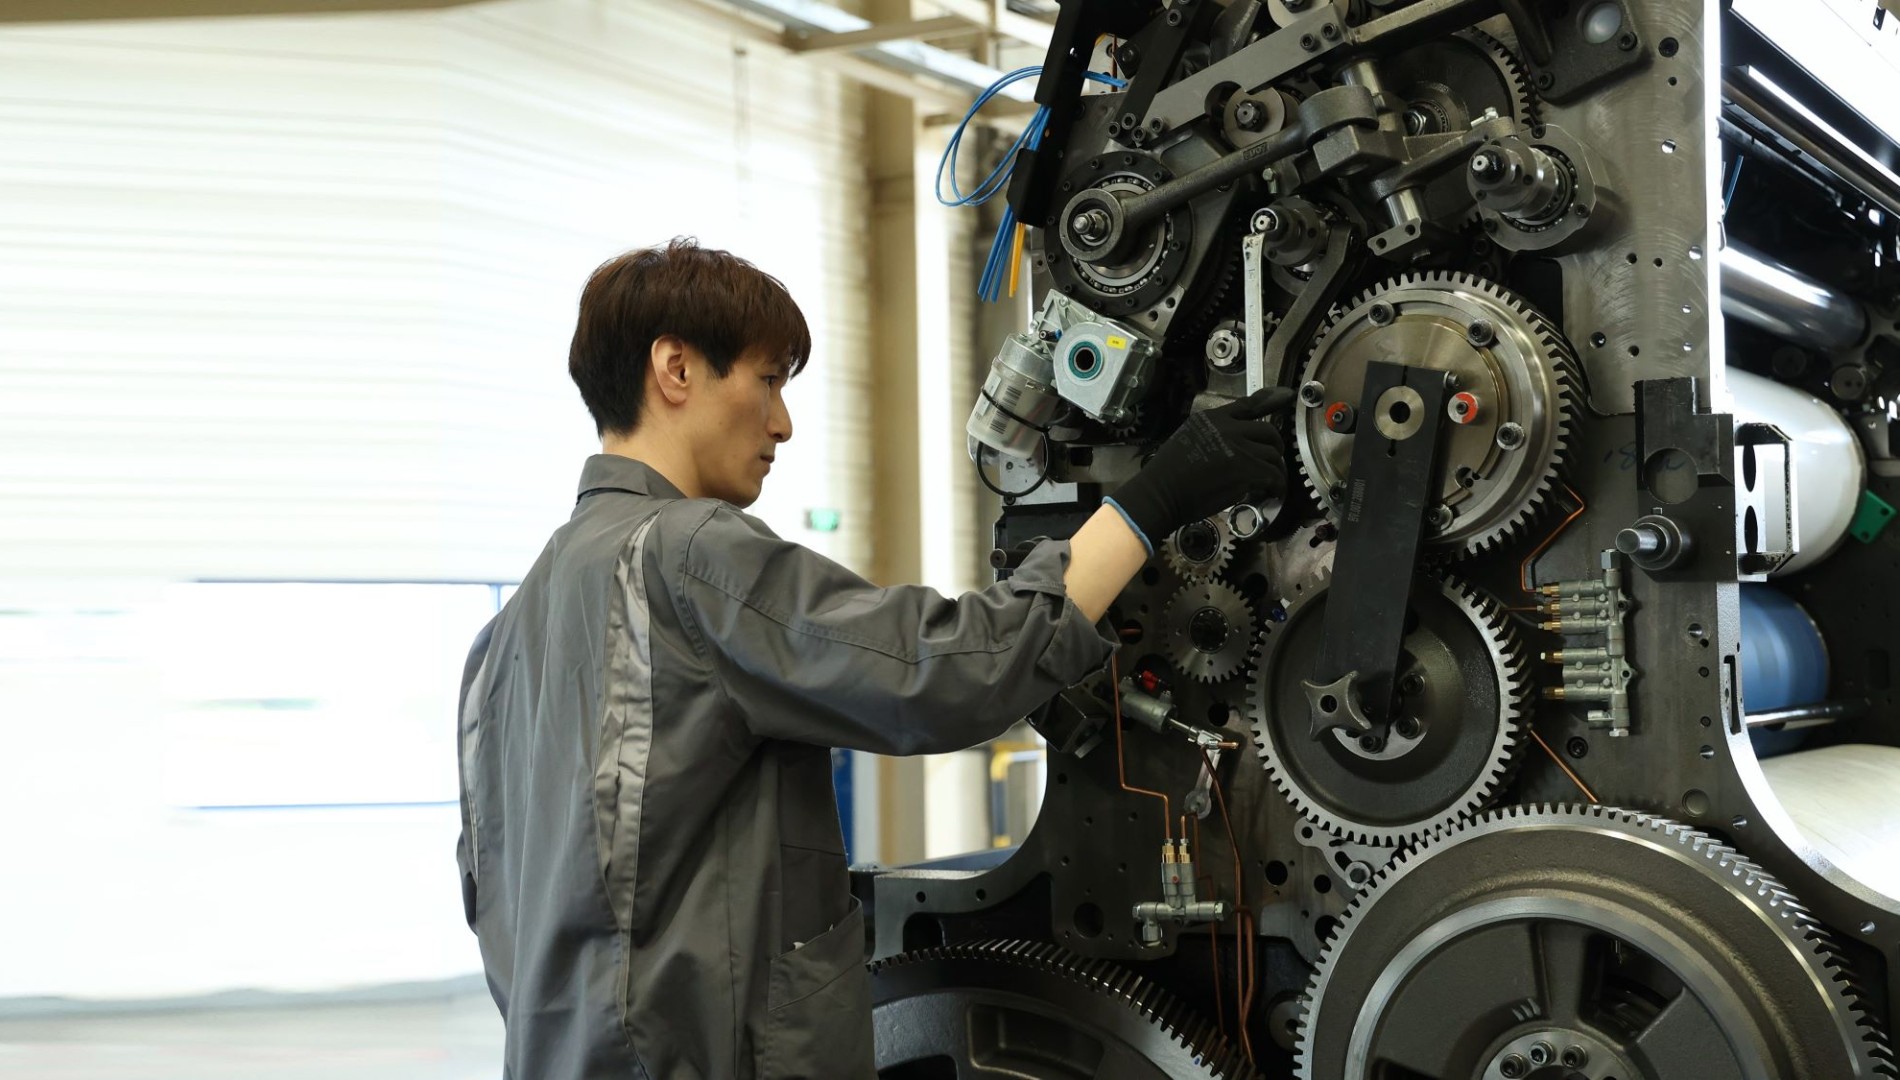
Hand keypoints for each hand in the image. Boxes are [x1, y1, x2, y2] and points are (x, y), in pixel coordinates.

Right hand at [1105, 387, 1294, 552]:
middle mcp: (1229, 428)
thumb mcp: (1187, 438)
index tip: (1288, 396)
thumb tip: (1232, 443)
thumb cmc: (1167, 473)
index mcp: (1213, 418)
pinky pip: (1273, 476)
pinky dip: (1277, 486)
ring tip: (1270, 482)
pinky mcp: (1247, 471)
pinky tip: (1271, 493)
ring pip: (1273, 455)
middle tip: (1272, 461)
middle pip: (1268, 431)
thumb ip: (1211, 434)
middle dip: (1275, 447)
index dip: (1272, 399)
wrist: (1161, 492)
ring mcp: (1240, 449)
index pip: (1249, 404)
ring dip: (1275, 470)